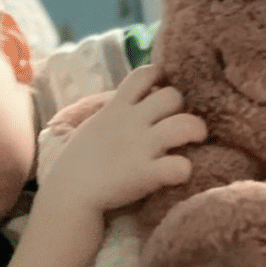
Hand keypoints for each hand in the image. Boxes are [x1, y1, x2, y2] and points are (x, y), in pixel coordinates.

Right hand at [44, 64, 206, 214]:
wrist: (70, 192)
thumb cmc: (79, 160)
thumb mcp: (94, 124)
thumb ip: (115, 111)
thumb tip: (133, 101)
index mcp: (117, 107)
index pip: (143, 74)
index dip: (157, 77)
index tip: (160, 89)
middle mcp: (132, 121)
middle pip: (172, 95)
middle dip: (181, 106)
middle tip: (179, 121)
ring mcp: (142, 146)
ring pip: (186, 124)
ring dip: (195, 130)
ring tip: (195, 140)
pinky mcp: (147, 173)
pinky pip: (180, 165)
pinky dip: (184, 169)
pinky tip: (179, 172)